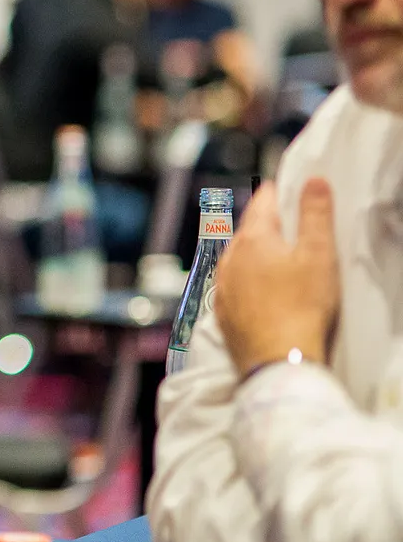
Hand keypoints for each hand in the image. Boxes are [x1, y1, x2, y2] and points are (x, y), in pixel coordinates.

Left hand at [214, 178, 340, 375]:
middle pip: (249, 230)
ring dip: (257, 256)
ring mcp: (224, 287)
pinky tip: (265, 294)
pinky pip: (236, 288)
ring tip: (280, 263)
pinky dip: (250, 284)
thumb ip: (315, 214)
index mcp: (252, 238)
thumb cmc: (302, 306)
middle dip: (269, 226)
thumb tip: (313, 181)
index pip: (262, 201)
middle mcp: (230, 259)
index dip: (279, 192)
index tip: (290, 190)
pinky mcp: (224, 313)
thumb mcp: (318, 253)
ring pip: (240, 259)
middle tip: (291, 227)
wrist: (279, 360)